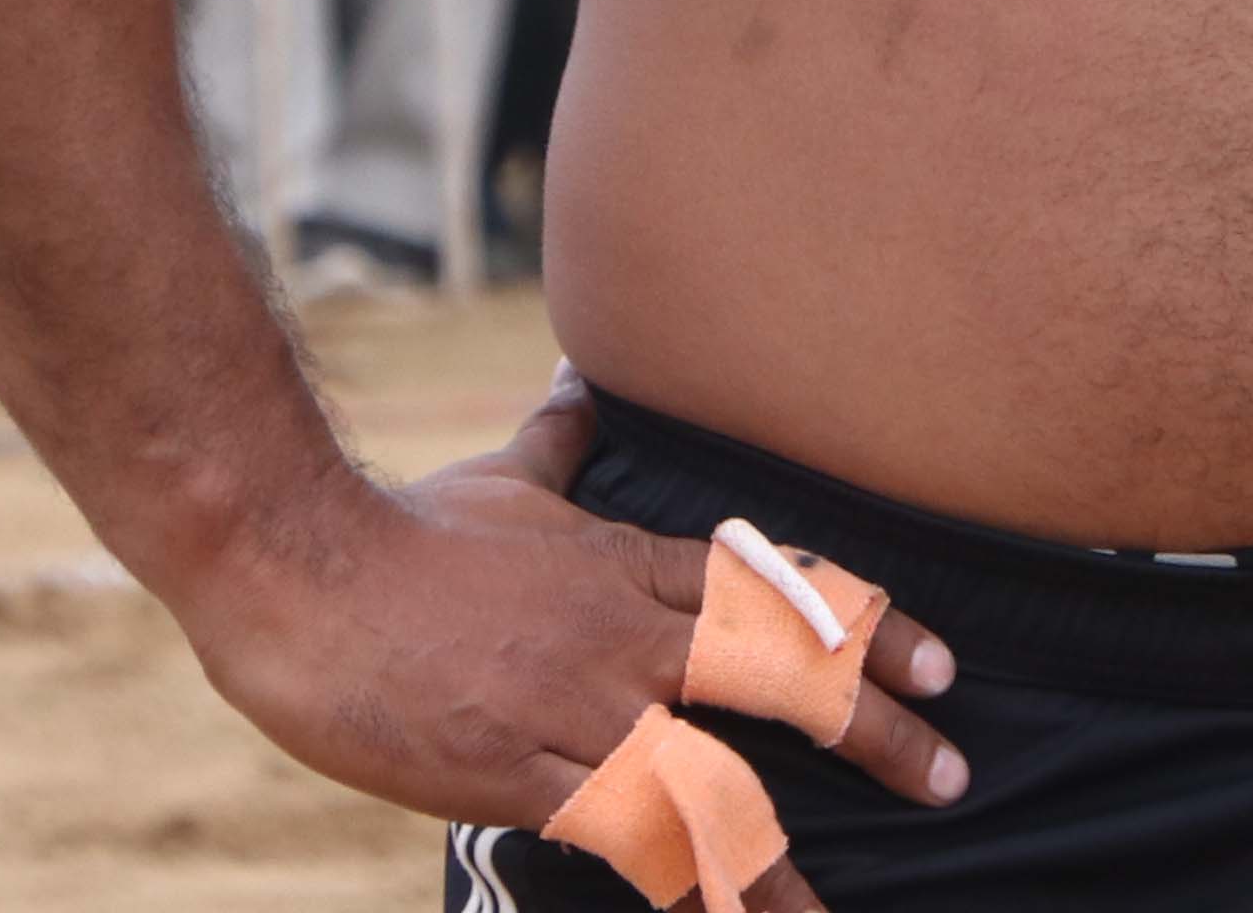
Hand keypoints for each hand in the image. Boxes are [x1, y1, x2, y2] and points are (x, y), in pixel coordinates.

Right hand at [168, 372, 965, 903]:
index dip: (872, 631)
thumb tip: (581, 390)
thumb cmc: (404, 526)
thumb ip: (562, 447)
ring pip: (710, 783)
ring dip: (774, 857)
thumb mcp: (505, 477)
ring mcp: (579, 711)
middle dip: (874, 731)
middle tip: (948, 774)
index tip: (942, 666)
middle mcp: (629, 639)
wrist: (303, 574)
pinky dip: (672, 884)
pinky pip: (618, 840)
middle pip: (783, 679)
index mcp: (635, 568)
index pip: (785, 595)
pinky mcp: (519, 777)